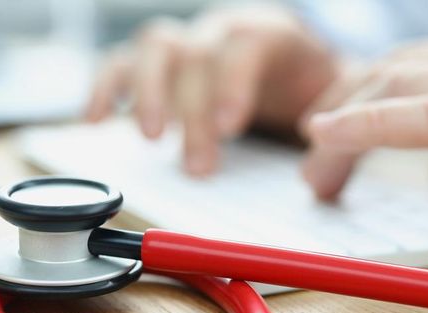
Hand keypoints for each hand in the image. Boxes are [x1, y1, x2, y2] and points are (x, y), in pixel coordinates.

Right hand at [85, 4, 337, 175]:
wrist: (295, 66)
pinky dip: (103, 87)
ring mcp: (188, 42)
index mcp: (269, 33)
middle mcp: (221, 30)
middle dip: (194, 111)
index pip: (245, 45)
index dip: (233, 84)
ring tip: (153, 140)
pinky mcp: (158, 63)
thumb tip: (322, 167)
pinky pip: (121, 62)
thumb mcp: (333, 99)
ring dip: (149, 94)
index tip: (230, 127)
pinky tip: (94, 120)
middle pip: (197, 54)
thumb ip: (331, 125)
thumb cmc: (311, 86)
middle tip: (200, 166)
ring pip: (156, 48)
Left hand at [301, 34, 427, 246]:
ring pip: (407, 80)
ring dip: (349, 121)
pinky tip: (333, 134)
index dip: (367, 100)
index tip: (333, 138)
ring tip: (318, 168)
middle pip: (399, 69)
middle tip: (318, 169)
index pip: (419, 68)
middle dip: (346, 112)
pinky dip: (376, 120)